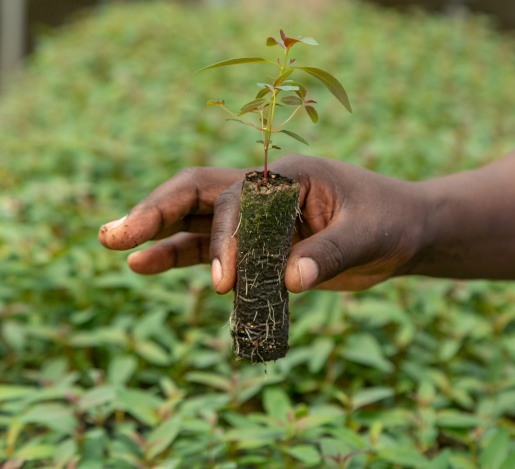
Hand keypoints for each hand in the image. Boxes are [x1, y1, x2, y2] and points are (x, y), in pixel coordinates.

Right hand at [98, 154, 426, 291]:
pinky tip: (145, 264)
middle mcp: (263, 191)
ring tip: (115, 246)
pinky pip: (210, 249)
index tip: (225, 282)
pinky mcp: (257, 246)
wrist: (400, 230)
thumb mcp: (369, 234)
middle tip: (113, 235)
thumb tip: (291, 280)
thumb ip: (331, 253)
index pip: (239, 200)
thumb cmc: (388, 221)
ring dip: (156, 233)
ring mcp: (256, 219)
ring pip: (195, 220)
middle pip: (197, 192)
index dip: (226, 239)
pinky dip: (180, 256)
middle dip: (155, 211)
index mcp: (288, 176)